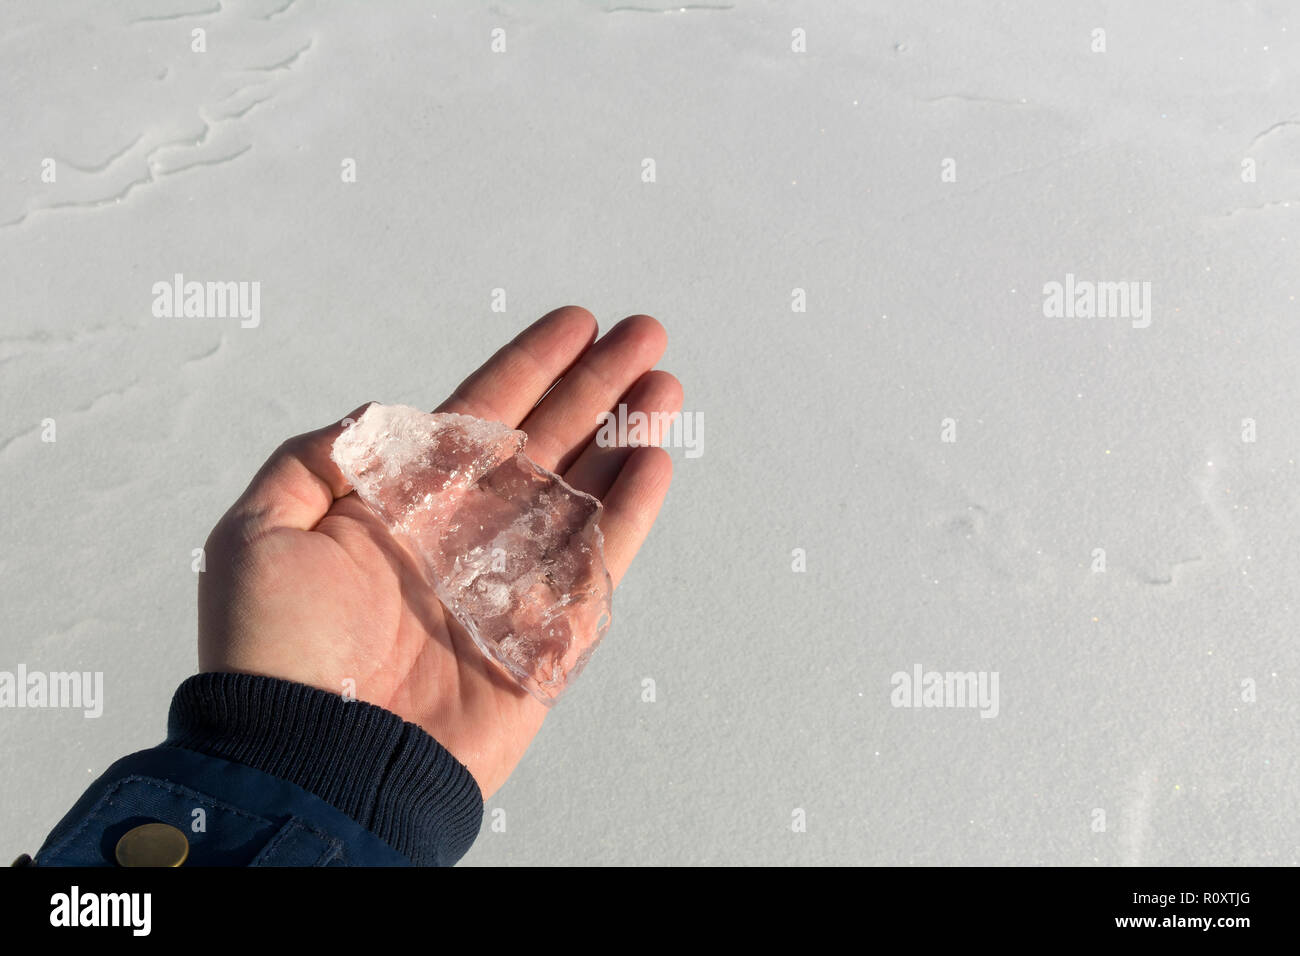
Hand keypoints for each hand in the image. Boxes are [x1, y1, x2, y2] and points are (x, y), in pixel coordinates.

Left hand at [197, 307, 679, 797]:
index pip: (478, 418)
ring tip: (665, 390)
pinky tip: (654, 464)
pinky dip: (629, 515)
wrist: (312, 762)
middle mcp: (463, 537)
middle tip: (644, 338)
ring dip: (625, 439)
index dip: (529, 367)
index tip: (576, 324)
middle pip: (545, 443)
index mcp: (402, 507)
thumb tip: (380, 416)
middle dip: (596, 387)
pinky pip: (596, 565)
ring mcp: (510, 586)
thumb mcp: (258, 534)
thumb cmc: (274, 656)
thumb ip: (315, 461)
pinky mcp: (545, 640)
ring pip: (581, 494)